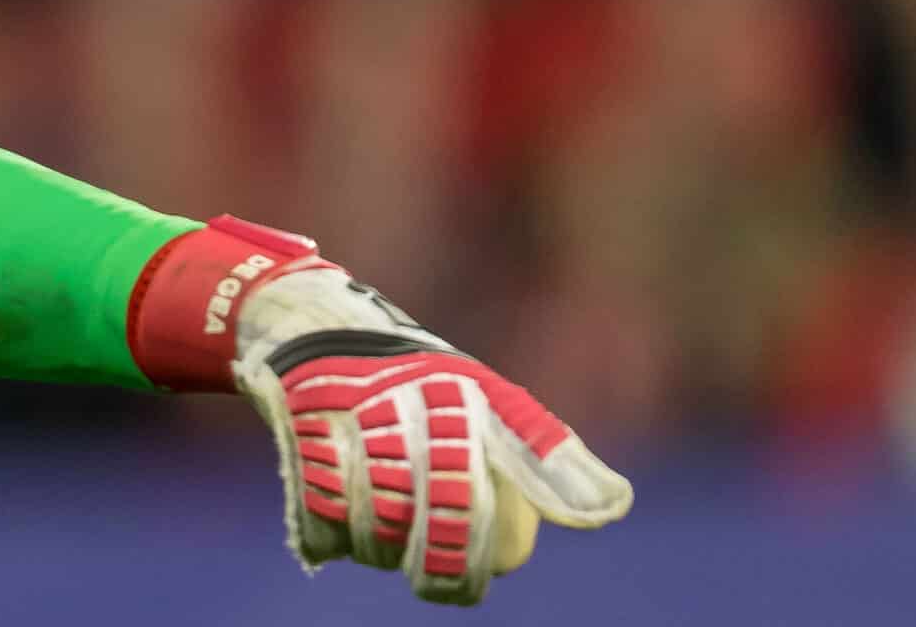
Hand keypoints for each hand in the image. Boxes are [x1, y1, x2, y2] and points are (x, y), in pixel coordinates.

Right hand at [130, 216, 633, 605]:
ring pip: (374, 524)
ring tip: (386, 543)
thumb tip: (614, 507)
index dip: (483, 540)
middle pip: (431, 516)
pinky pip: (318, 515)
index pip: (486, 487)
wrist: (316, 328)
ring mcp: (352, 419)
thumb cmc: (420, 380)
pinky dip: (324, 536)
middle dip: (440, 565)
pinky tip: (332, 536)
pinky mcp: (302, 432)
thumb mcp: (490, 402)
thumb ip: (547, 457)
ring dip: (377, 548)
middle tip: (444, 586)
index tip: (498, 566)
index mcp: (462, 399)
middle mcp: (409, 406)